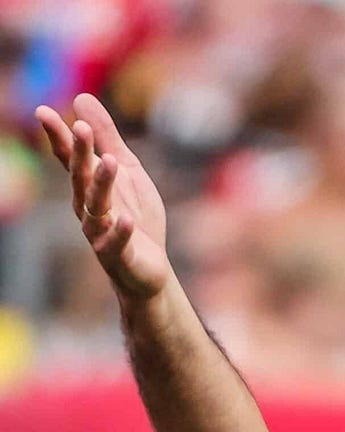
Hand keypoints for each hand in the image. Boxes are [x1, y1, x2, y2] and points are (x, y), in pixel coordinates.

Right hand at [35, 94, 170, 300]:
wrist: (149, 270)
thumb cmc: (135, 217)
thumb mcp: (128, 171)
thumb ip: (108, 138)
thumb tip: (81, 97)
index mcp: (89, 187)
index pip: (70, 159)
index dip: (59, 137)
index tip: (43, 111)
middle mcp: (88, 208)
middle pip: (81, 178)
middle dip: (80, 154)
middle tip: (81, 128)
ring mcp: (101, 233)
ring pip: (96, 207)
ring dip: (102, 185)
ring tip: (110, 162)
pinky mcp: (118, 256)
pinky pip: (116, 243)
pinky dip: (120, 231)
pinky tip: (126, 218)